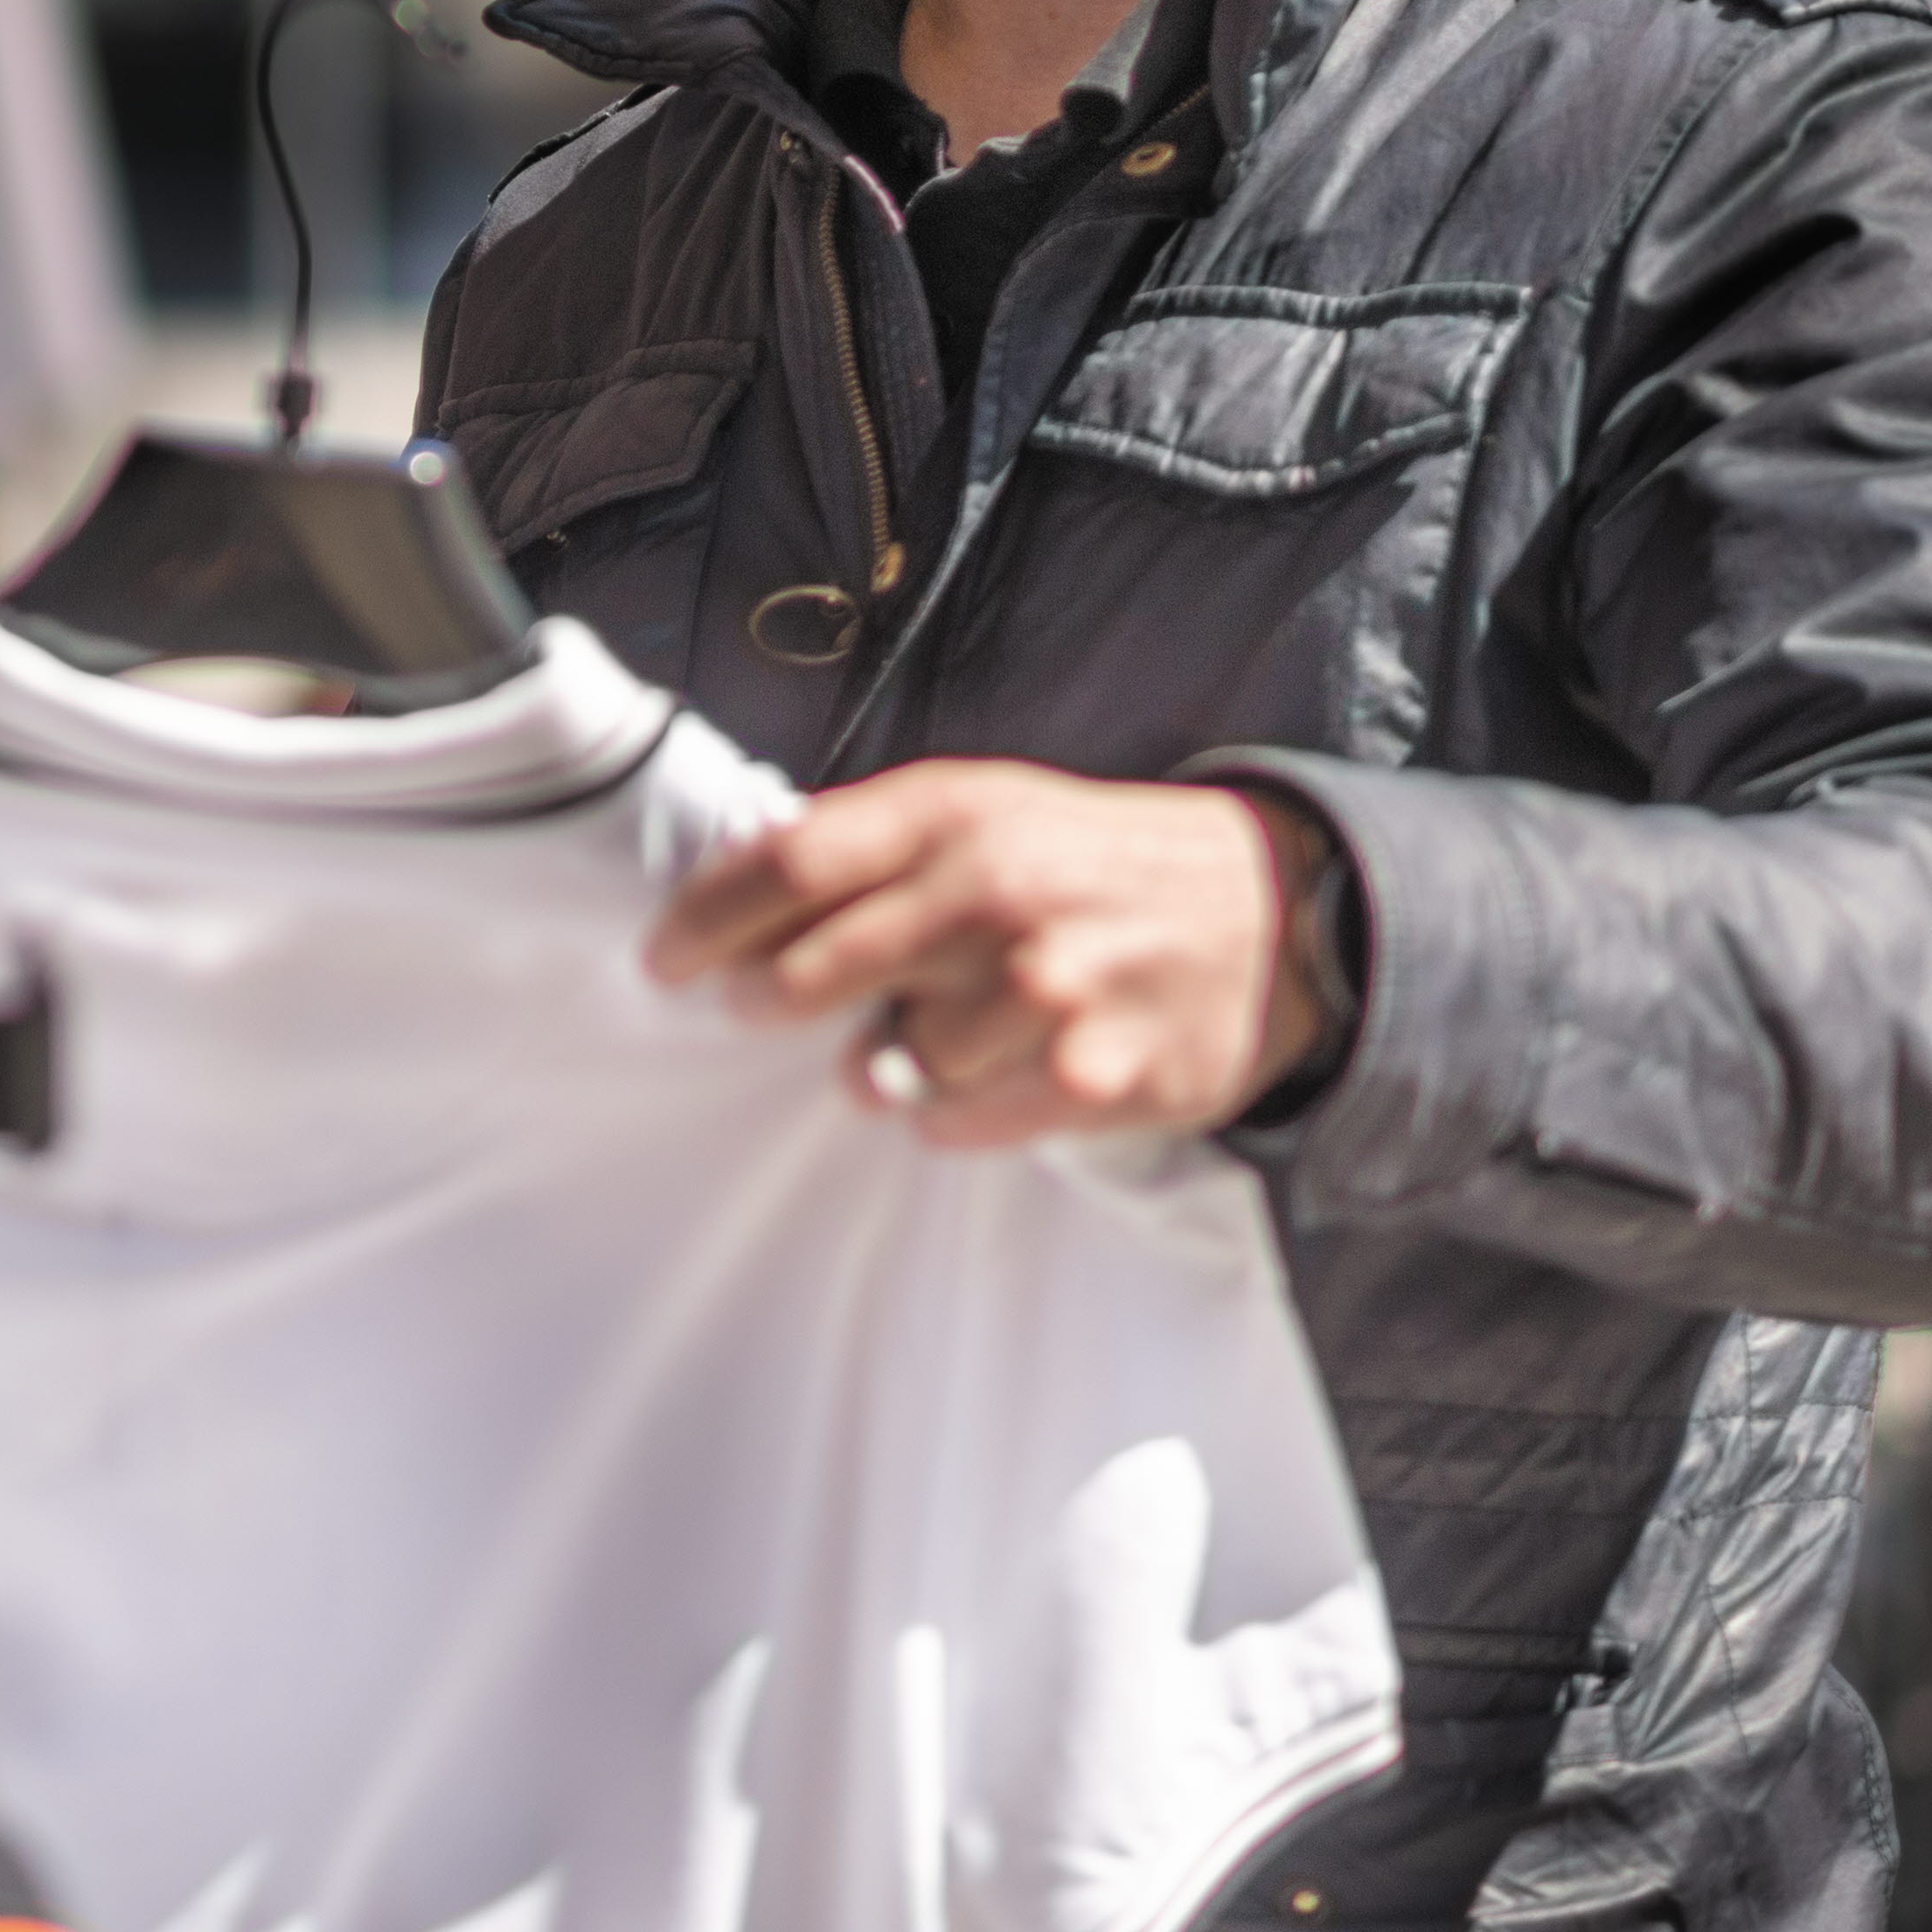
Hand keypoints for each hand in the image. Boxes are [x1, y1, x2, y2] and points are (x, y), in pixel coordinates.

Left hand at [641, 759, 1338, 1147]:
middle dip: (768, 998)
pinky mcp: (1098, 1075)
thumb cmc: (1090, 858)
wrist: (1270, 910)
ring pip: (896, 1059)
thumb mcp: (985, 809)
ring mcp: (1051, 988)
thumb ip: (870, 842)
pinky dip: (949, 1114)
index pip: (788, 863)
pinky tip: (983, 1080)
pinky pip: (964, 1122)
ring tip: (924, 1037)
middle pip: (820, 966)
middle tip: (755, 1010)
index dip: (707, 919)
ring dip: (885, 1062)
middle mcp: (997, 893)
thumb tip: (738, 883)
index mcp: (954, 813)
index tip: (662, 961)